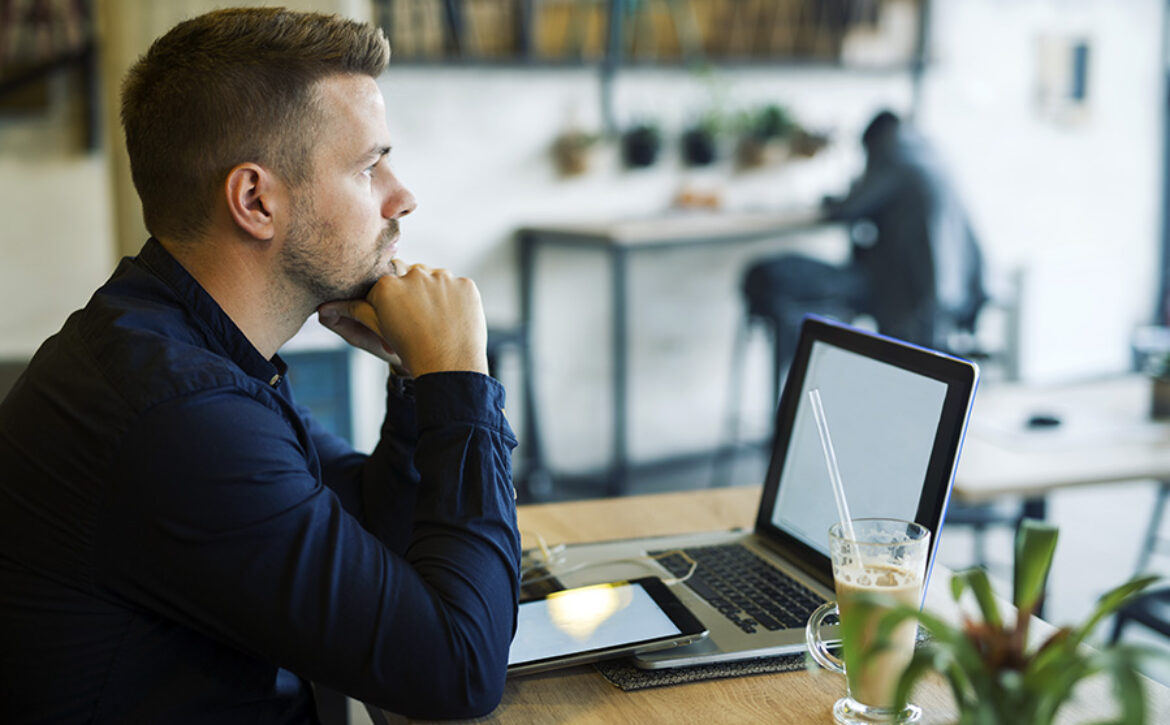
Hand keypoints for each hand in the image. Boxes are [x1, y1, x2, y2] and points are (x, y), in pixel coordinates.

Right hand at [317, 260, 488, 376]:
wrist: (448, 367)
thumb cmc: (408, 349)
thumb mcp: (378, 329)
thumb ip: (354, 312)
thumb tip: (324, 309)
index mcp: (387, 284)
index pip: (385, 280)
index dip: (390, 299)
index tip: (398, 316)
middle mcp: (414, 274)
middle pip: (410, 275)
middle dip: (411, 292)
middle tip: (417, 319)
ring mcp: (444, 278)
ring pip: (434, 278)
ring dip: (433, 293)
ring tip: (434, 320)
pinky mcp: (466, 285)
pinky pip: (457, 286)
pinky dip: (455, 299)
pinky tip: (452, 318)